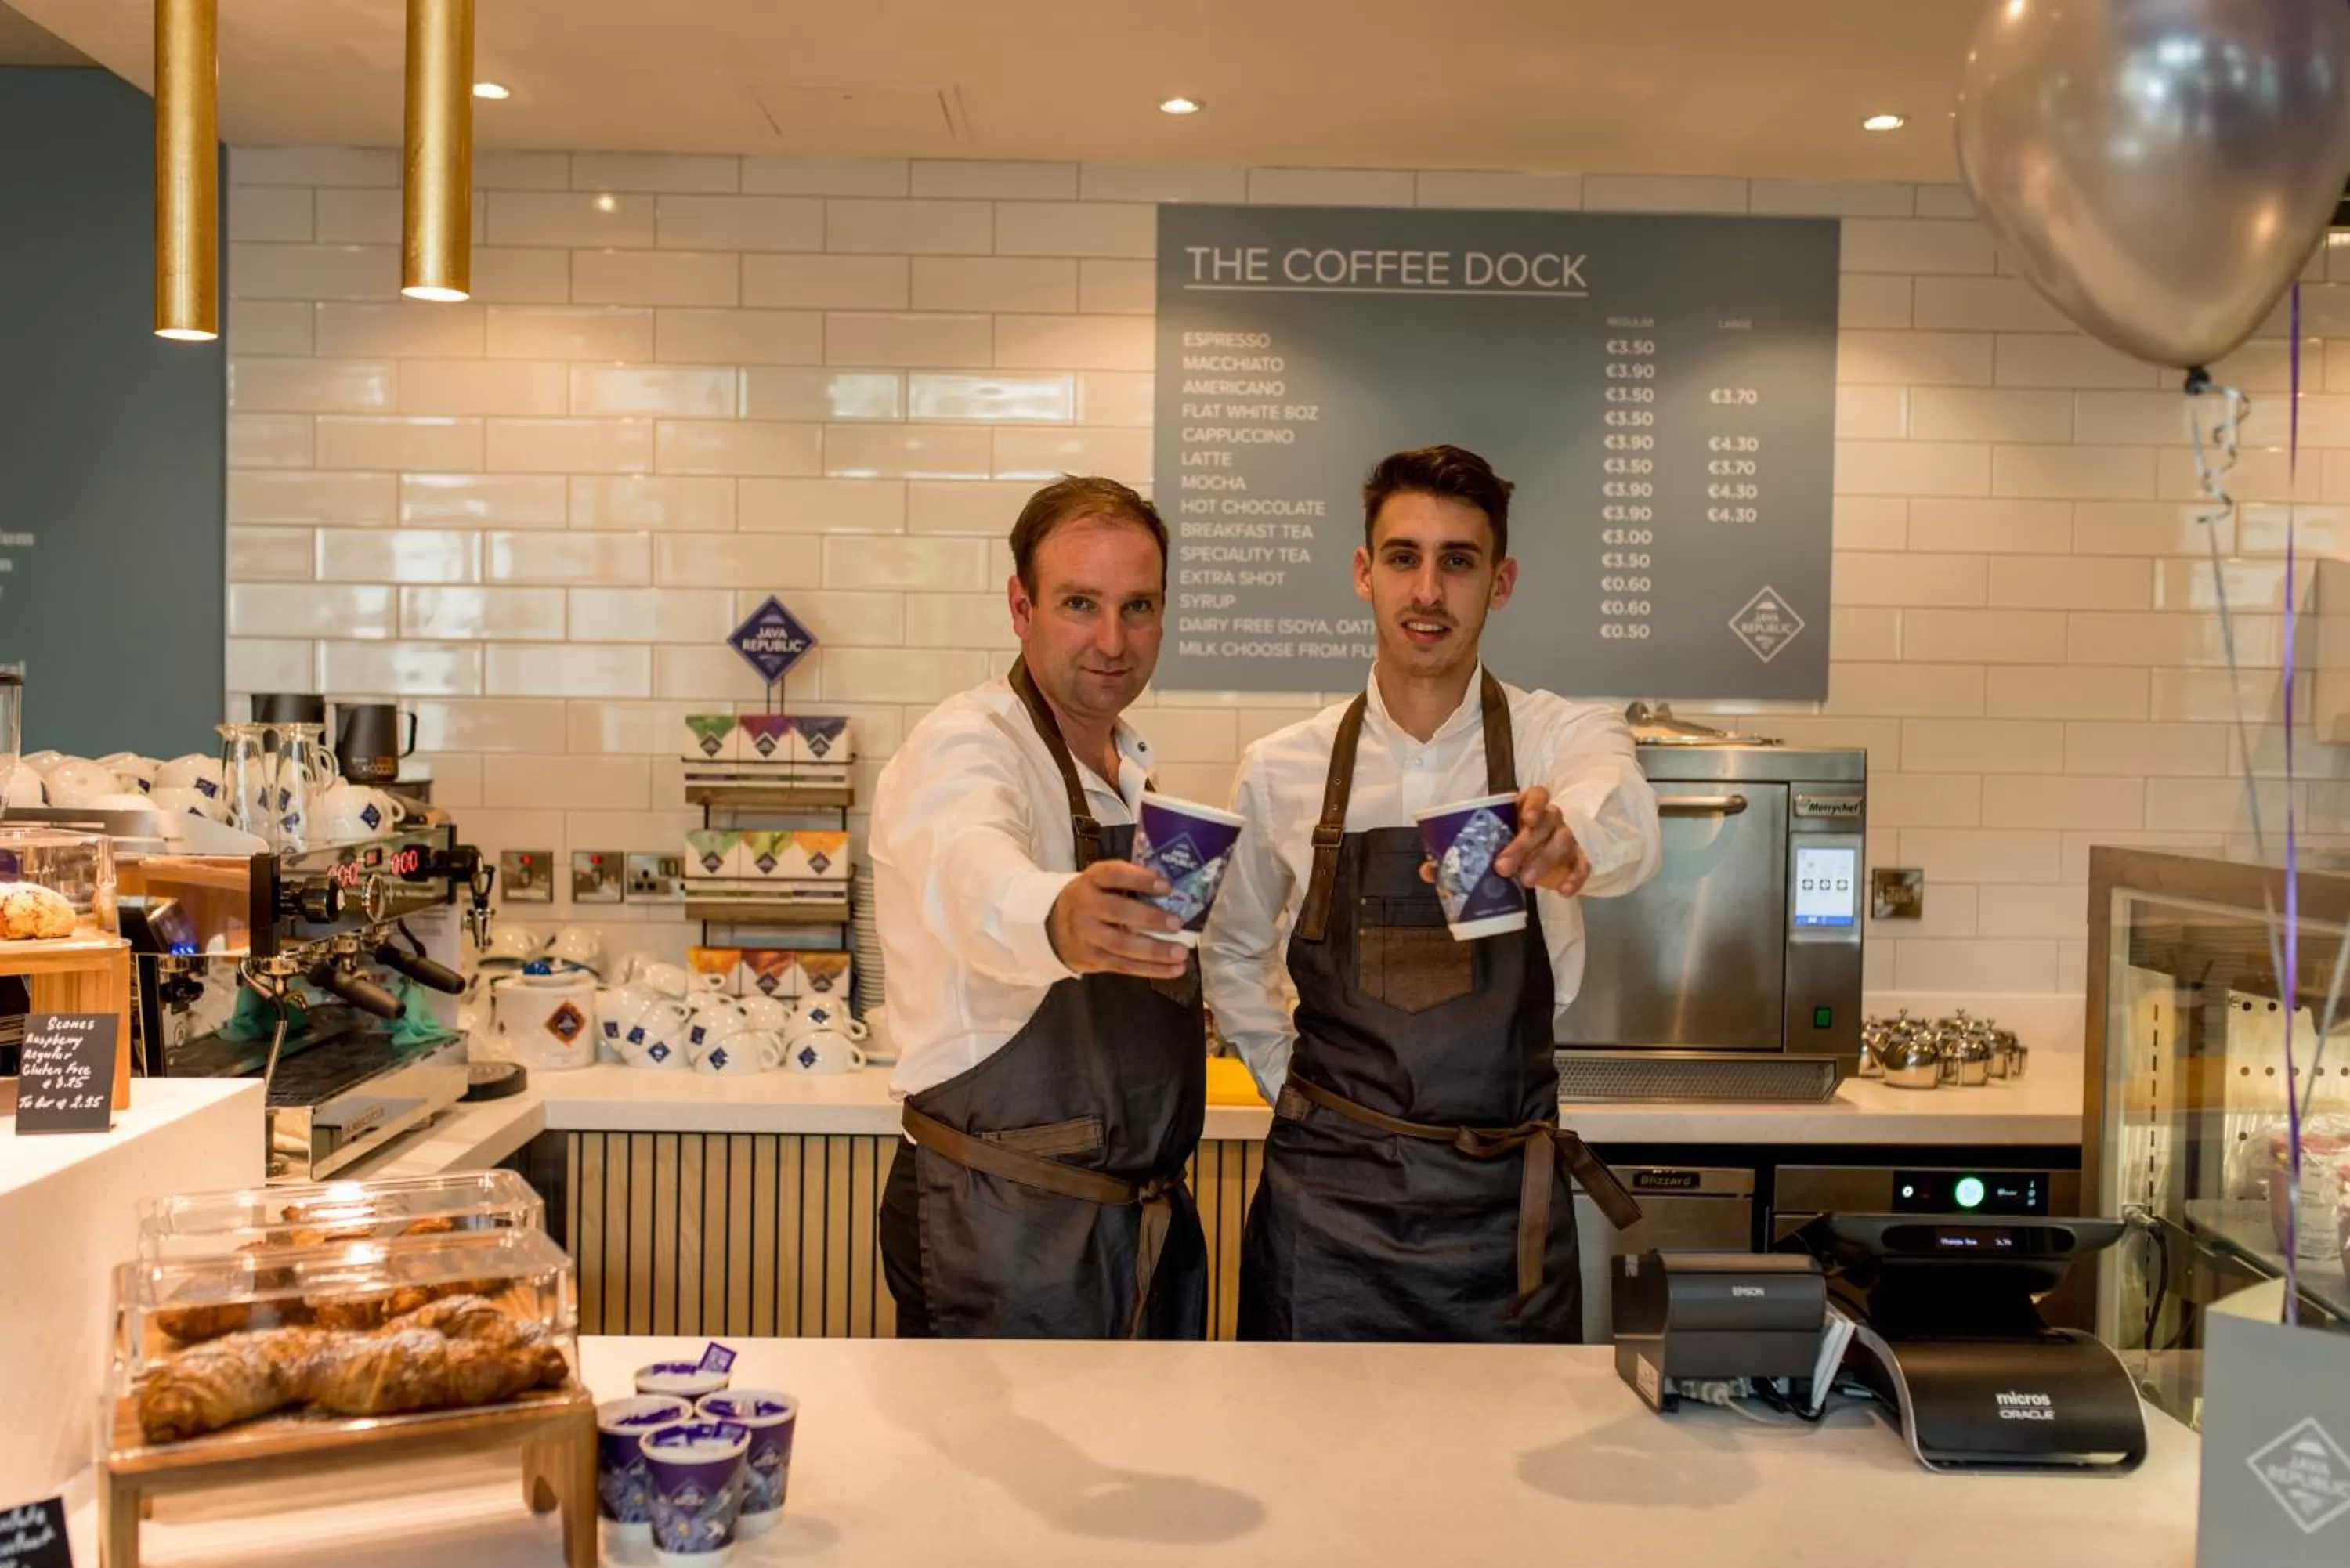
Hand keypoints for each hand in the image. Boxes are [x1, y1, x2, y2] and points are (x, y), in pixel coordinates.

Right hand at [1046, 860, 1188, 979]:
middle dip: (1150, 918)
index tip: (1166, 886)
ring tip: (1181, 952)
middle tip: (1177, 923)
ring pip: (1122, 945)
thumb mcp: (1101, 882)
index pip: (1114, 874)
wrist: (1053, 928)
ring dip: (1155, 951)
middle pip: (1118, 912)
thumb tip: (1177, 888)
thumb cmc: (1092, 899)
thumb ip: (1129, 881)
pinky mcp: (1093, 960)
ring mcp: (1087, 936)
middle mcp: (1085, 906)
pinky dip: (1152, 969)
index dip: (1140, 879)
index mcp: (1091, 880)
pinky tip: (1175, 969)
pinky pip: (1124, 966)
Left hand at [1419, 785, 1591, 895]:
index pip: (1537, 794)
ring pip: (1562, 841)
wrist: (1546, 856)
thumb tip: (1428, 871)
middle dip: (1523, 844)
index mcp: (1528, 807)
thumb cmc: (1511, 844)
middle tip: (1503, 868)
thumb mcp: (1489, 846)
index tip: (1524, 818)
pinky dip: (1575, 877)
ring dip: (1544, 861)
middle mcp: (1551, 817)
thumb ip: (1461, 855)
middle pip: (1543, 823)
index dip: (1533, 803)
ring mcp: (1567, 836)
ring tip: (1526, 882)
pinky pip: (1583, 864)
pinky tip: (1564, 892)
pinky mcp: (1578, 857)